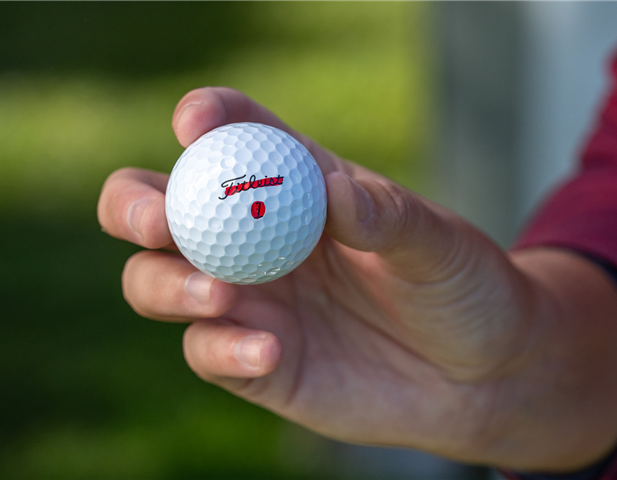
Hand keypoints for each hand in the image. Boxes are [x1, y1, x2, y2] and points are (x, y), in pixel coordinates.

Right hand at [97, 87, 616, 470]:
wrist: (480, 375)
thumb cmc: (459, 286)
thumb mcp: (436, 242)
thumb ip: (385, 214)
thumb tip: (333, 193)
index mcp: (293, 184)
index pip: (232, 134)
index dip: (206, 120)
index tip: (197, 123)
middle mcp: (253, 239)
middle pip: (156, 207)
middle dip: (136, 205)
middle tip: (159, 221)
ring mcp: (246, 301)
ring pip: (155, 282)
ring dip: (168, 283)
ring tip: (220, 293)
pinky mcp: (252, 362)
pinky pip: (206, 352)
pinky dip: (221, 348)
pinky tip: (268, 350)